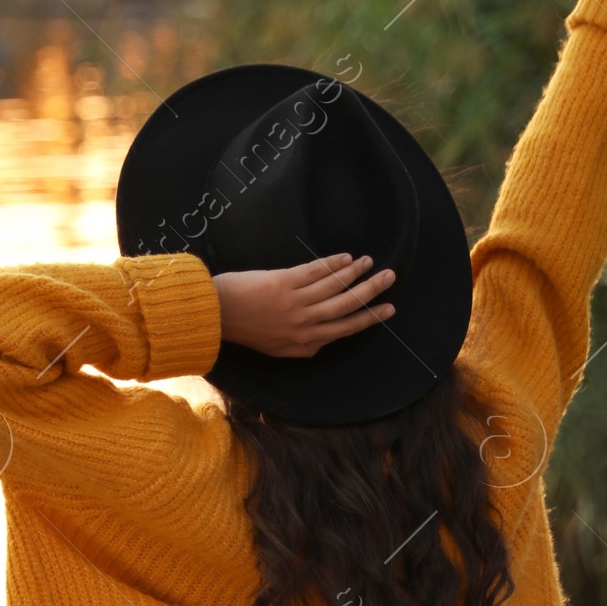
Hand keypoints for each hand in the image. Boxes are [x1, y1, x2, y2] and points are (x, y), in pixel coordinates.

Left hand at [213, 253, 394, 358]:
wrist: (215, 315)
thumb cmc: (244, 329)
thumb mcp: (277, 348)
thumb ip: (302, 344)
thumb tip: (324, 338)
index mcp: (304, 343)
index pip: (345, 329)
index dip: (368, 318)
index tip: (388, 309)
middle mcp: (304, 325)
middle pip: (347, 307)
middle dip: (372, 292)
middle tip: (391, 278)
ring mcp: (295, 303)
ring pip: (335, 287)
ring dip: (357, 273)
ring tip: (371, 263)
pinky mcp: (285, 282)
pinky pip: (317, 272)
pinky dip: (334, 264)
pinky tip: (347, 257)